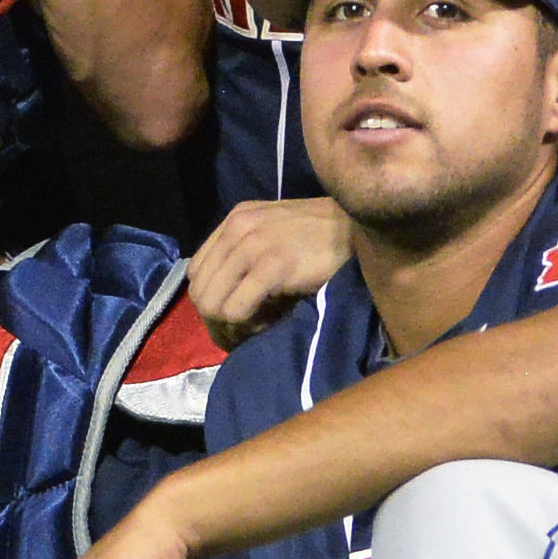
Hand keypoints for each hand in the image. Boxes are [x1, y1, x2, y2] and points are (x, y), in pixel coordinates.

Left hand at [189, 197, 351, 343]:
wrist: (360, 228)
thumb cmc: (323, 238)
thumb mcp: (276, 236)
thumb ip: (247, 256)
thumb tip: (227, 302)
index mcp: (235, 221)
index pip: (197, 270)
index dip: (209, 301)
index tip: (230, 320)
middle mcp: (236, 228)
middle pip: (201, 289)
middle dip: (214, 322)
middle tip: (239, 338)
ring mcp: (252, 245)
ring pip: (213, 302)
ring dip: (229, 327)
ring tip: (255, 331)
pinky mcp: (272, 266)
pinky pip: (236, 308)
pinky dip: (246, 327)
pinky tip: (267, 327)